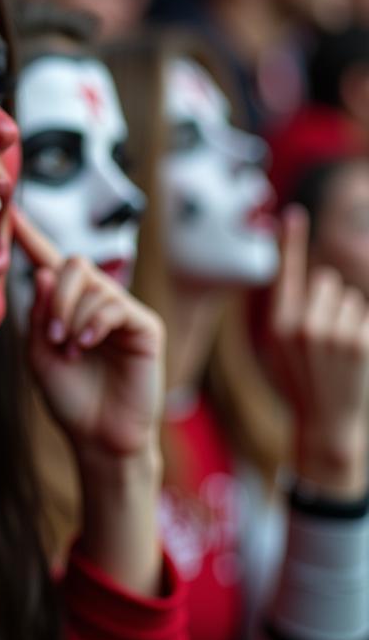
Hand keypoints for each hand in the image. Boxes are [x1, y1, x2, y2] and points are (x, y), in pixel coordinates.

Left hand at [13, 208, 163, 463]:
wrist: (97, 437)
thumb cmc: (69, 398)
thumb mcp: (38, 354)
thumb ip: (37, 314)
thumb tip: (43, 273)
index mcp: (64, 305)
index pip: (46, 261)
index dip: (29, 235)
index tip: (11, 211)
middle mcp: (94, 301)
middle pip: (73, 263)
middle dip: (56, 296)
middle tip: (52, 335)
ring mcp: (121, 311)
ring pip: (91, 283)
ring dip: (71, 315)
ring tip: (70, 349)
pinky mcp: (143, 326)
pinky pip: (113, 304)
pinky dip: (93, 322)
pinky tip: (86, 345)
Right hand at [270, 206, 368, 498]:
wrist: (324, 426)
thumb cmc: (301, 382)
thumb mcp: (280, 347)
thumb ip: (290, 313)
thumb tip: (315, 278)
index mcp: (278, 323)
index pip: (285, 272)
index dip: (291, 241)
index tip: (294, 213)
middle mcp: (303, 324)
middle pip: (326, 281)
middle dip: (331, 298)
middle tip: (325, 335)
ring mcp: (332, 333)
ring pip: (350, 298)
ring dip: (350, 315)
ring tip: (339, 349)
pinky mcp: (360, 342)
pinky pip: (365, 314)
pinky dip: (363, 328)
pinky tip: (354, 355)